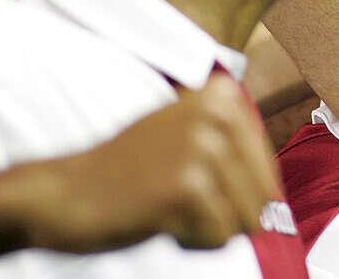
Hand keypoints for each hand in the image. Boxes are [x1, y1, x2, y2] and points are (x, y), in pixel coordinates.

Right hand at [15, 72, 280, 251]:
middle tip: (173, 198)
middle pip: (263, 199)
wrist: (62, 193)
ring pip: (246, 220)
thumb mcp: (186, 137)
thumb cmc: (127, 173)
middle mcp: (217, 113)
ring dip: (207, 228)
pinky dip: (192, 241)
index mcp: (222, 97)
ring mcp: (202, 148)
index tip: (190, 183)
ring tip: (166, 205)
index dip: (237, 197)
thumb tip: (277, 201)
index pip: (269, 172)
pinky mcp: (186, 187)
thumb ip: (233, 152)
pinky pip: (220, 238)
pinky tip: (157, 219)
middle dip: (223, 215)